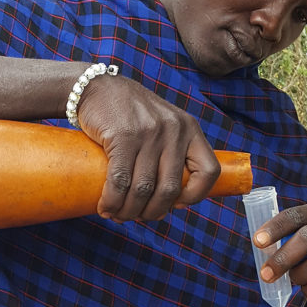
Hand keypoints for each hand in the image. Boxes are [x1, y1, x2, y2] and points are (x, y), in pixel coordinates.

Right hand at [76, 73, 220, 221]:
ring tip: (118, 216)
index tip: (176, 205)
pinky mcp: (123, 136)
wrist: (97, 88)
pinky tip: (106, 207)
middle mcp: (174, 130)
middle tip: (138, 217)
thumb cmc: (129, 113)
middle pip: (170, 188)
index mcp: (189, 129)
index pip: (209, 171)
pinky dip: (112, 201)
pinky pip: (120, 180)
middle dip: (153, 212)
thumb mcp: (163, 123)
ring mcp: (149, 132)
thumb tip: (170, 197)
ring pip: (144, 188)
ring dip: (129, 211)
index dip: (196, 195)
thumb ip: (171, 149)